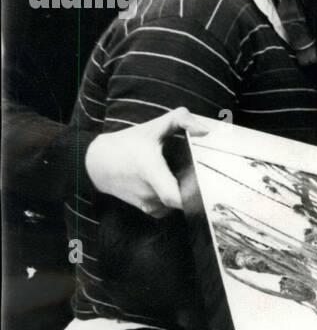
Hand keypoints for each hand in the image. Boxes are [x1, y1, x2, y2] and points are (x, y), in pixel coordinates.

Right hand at [85, 107, 214, 217]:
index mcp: (150, 171)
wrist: (98, 163)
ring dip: (184, 195)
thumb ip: (181, 119)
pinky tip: (173, 185)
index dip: (192, 196)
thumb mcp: (153, 126)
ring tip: (184, 178)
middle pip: (183, 201)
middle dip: (195, 190)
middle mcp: (149, 192)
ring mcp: (149, 204)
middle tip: (201, 175)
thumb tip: (205, 130)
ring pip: (178, 205)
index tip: (203, 185)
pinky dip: (175, 200)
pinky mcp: (149, 210)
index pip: (173, 197)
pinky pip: (170, 209)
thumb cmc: (127, 144)